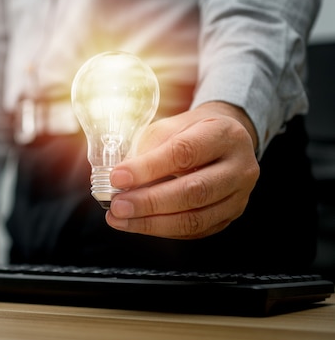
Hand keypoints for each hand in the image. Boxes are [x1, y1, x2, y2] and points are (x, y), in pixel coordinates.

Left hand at [106, 102, 259, 238]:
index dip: (148, 168)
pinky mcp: (230, 216)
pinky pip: (195, 231)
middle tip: (118, 205)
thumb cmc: (192, 132)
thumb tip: (120, 177)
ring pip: (195, 218)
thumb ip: (147, 149)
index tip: (118, 177)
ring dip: (152, 222)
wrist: (224, 141)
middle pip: (193, 191)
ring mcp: (239, 196)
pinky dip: (162, 229)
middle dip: (149, 202)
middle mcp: (239, 167)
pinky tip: (138, 224)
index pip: (184, 153)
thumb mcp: (170, 126)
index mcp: (224, 135)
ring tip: (121, 218)